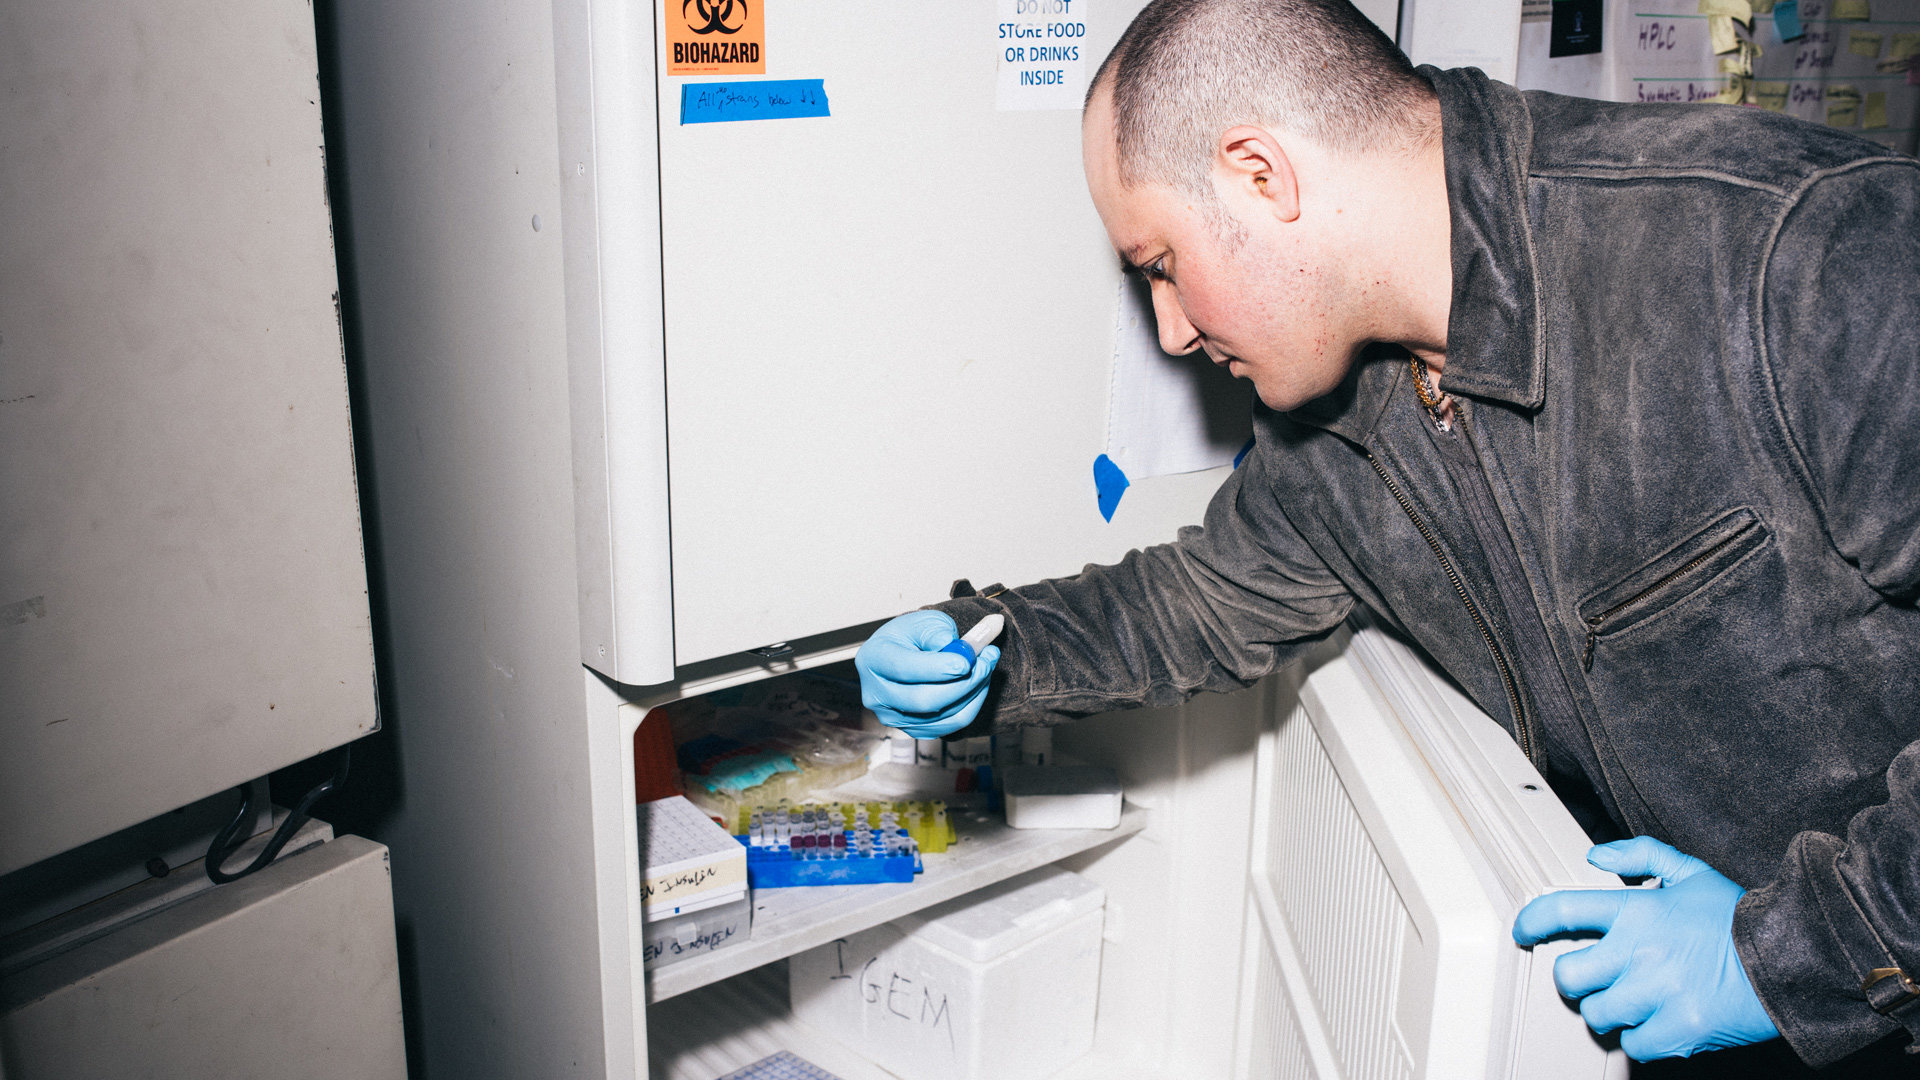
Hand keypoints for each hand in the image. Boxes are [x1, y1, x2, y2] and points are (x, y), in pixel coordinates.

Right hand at [854, 611, 999, 738]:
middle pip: (924, 700)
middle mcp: (876, 694)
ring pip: (941, 716)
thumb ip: (942, 634)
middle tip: (986, 662)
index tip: (967, 661)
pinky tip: (977, 686)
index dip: (938, 668)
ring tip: (985, 667)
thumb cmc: (910, 636)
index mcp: (874, 659)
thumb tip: (967, 651)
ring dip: (973, 693)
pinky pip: (949, 727)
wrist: (903, 653)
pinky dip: (969, 706)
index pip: (904, 669)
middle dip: (963, 682)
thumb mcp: (924, 622)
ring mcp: (892, 717)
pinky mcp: (911, 730)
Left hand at [1512, 836, 1779, 1060]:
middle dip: (1575, 978)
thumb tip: (1597, 857)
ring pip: (1596, 1014)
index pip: (1562, 911)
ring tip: (1630, 999)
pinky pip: (1633, 1044)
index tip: (1523, 930)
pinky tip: (1657, 1020)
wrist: (1791, 960)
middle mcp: (1639, 953)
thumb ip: (1641, 857)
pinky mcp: (1678, 1031)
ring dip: (1607, 1009)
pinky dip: (1641, 1037)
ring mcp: (1657, 995)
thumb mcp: (1691, 873)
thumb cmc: (1737, 918)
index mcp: (1637, 912)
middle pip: (1568, 976)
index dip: (1532, 921)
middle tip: (1594, 976)